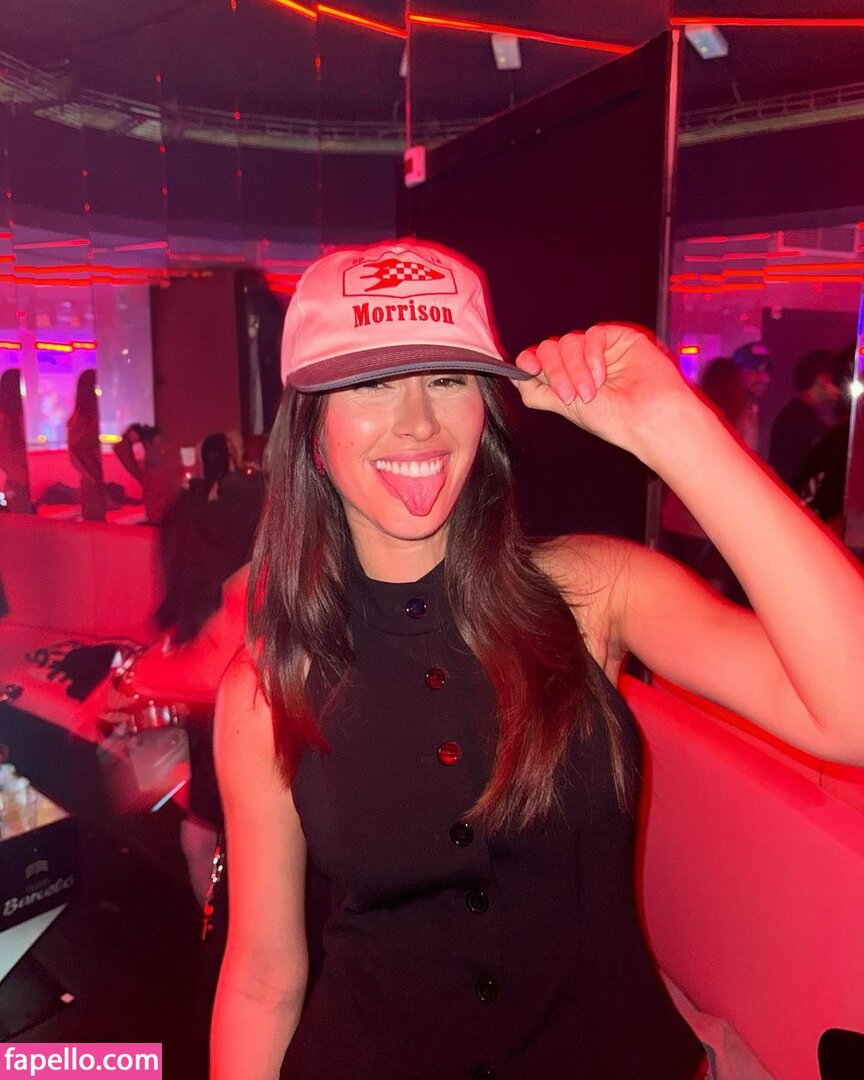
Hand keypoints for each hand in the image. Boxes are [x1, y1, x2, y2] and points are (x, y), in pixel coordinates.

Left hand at [512, 324, 693, 458]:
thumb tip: (514, 377)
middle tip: (571, 396)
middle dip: (556, 372)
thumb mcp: (564, 407)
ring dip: (575, 368)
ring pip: (568, 341)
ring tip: (591, 392)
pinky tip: (603, 375)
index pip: (539, 358)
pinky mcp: (618, 337)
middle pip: (550, 348)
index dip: (529, 360)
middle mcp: (580, 361)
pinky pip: (593, 334)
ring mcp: (599, 348)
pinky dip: (593, 355)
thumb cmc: (611, 419)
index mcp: (567, 376)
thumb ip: (538, 391)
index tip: (528, 369)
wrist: (646, 418)